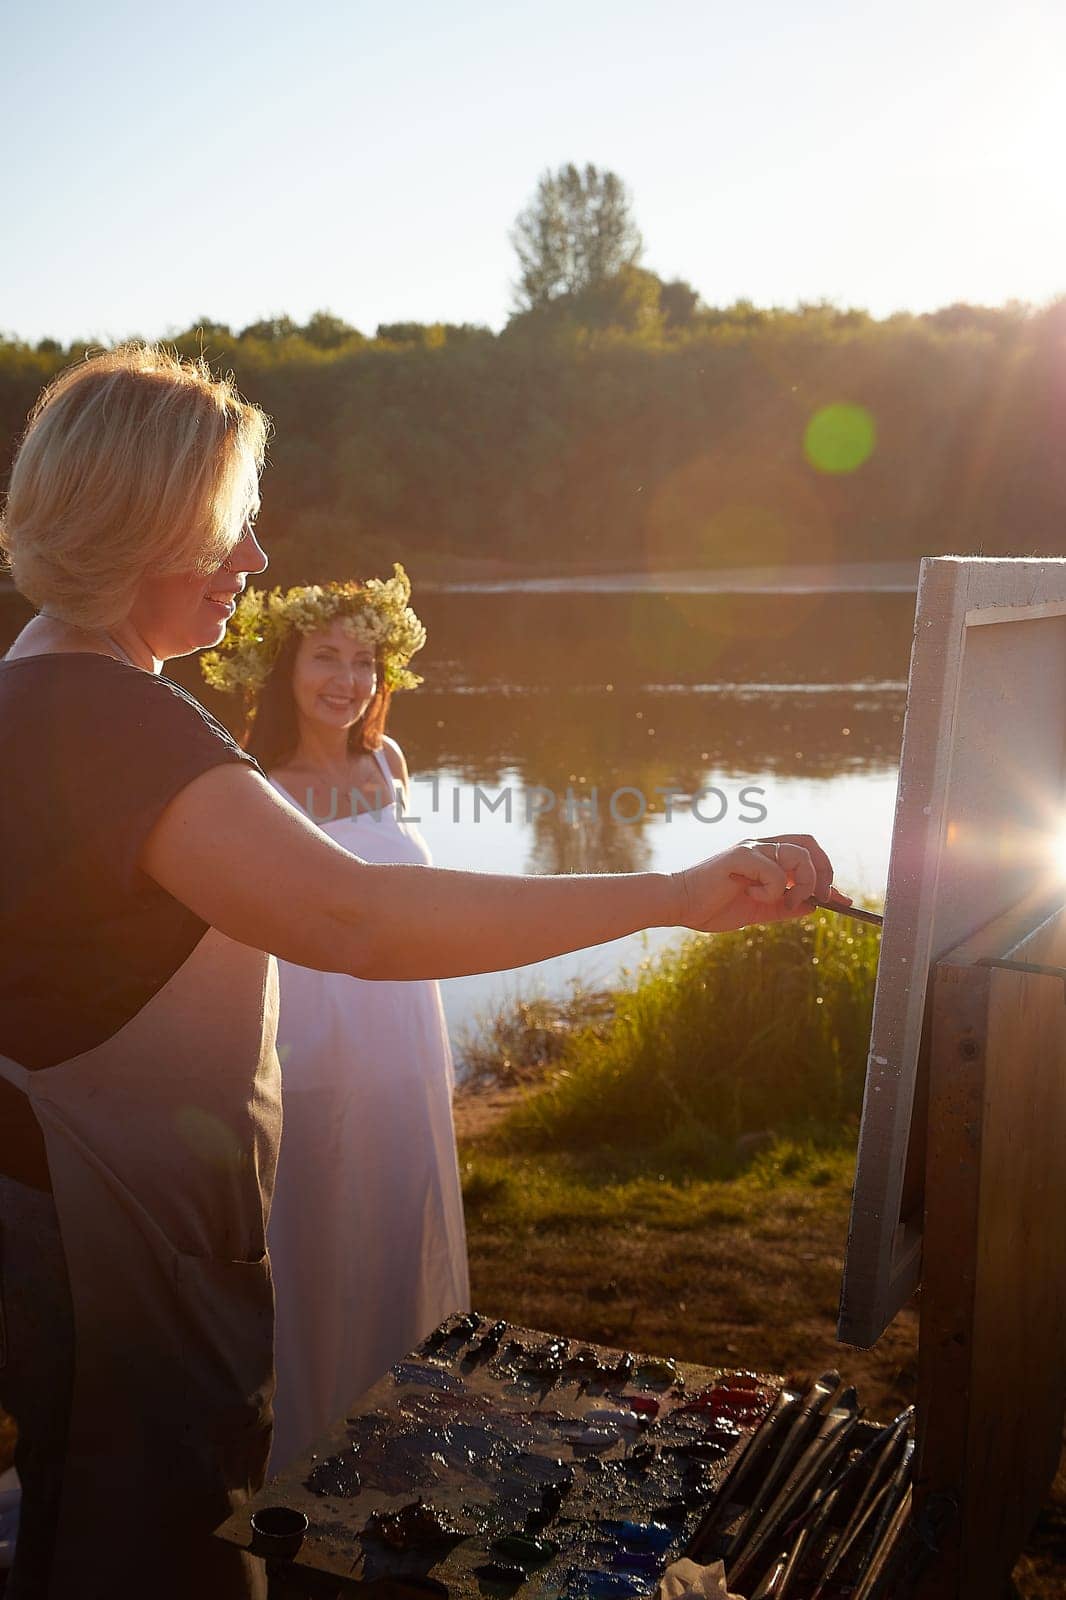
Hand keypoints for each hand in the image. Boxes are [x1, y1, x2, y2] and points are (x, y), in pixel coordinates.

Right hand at [673, 834, 849, 933]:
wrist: (681, 906)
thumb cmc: (714, 907)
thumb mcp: (759, 910)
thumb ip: (785, 906)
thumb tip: (815, 907)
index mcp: (767, 856)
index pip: (809, 853)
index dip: (829, 875)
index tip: (842, 901)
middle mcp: (762, 846)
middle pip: (810, 846)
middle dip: (822, 874)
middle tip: (816, 899)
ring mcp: (752, 848)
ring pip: (798, 855)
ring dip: (801, 884)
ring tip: (784, 902)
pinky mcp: (741, 855)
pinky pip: (775, 872)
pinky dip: (772, 891)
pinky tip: (750, 895)